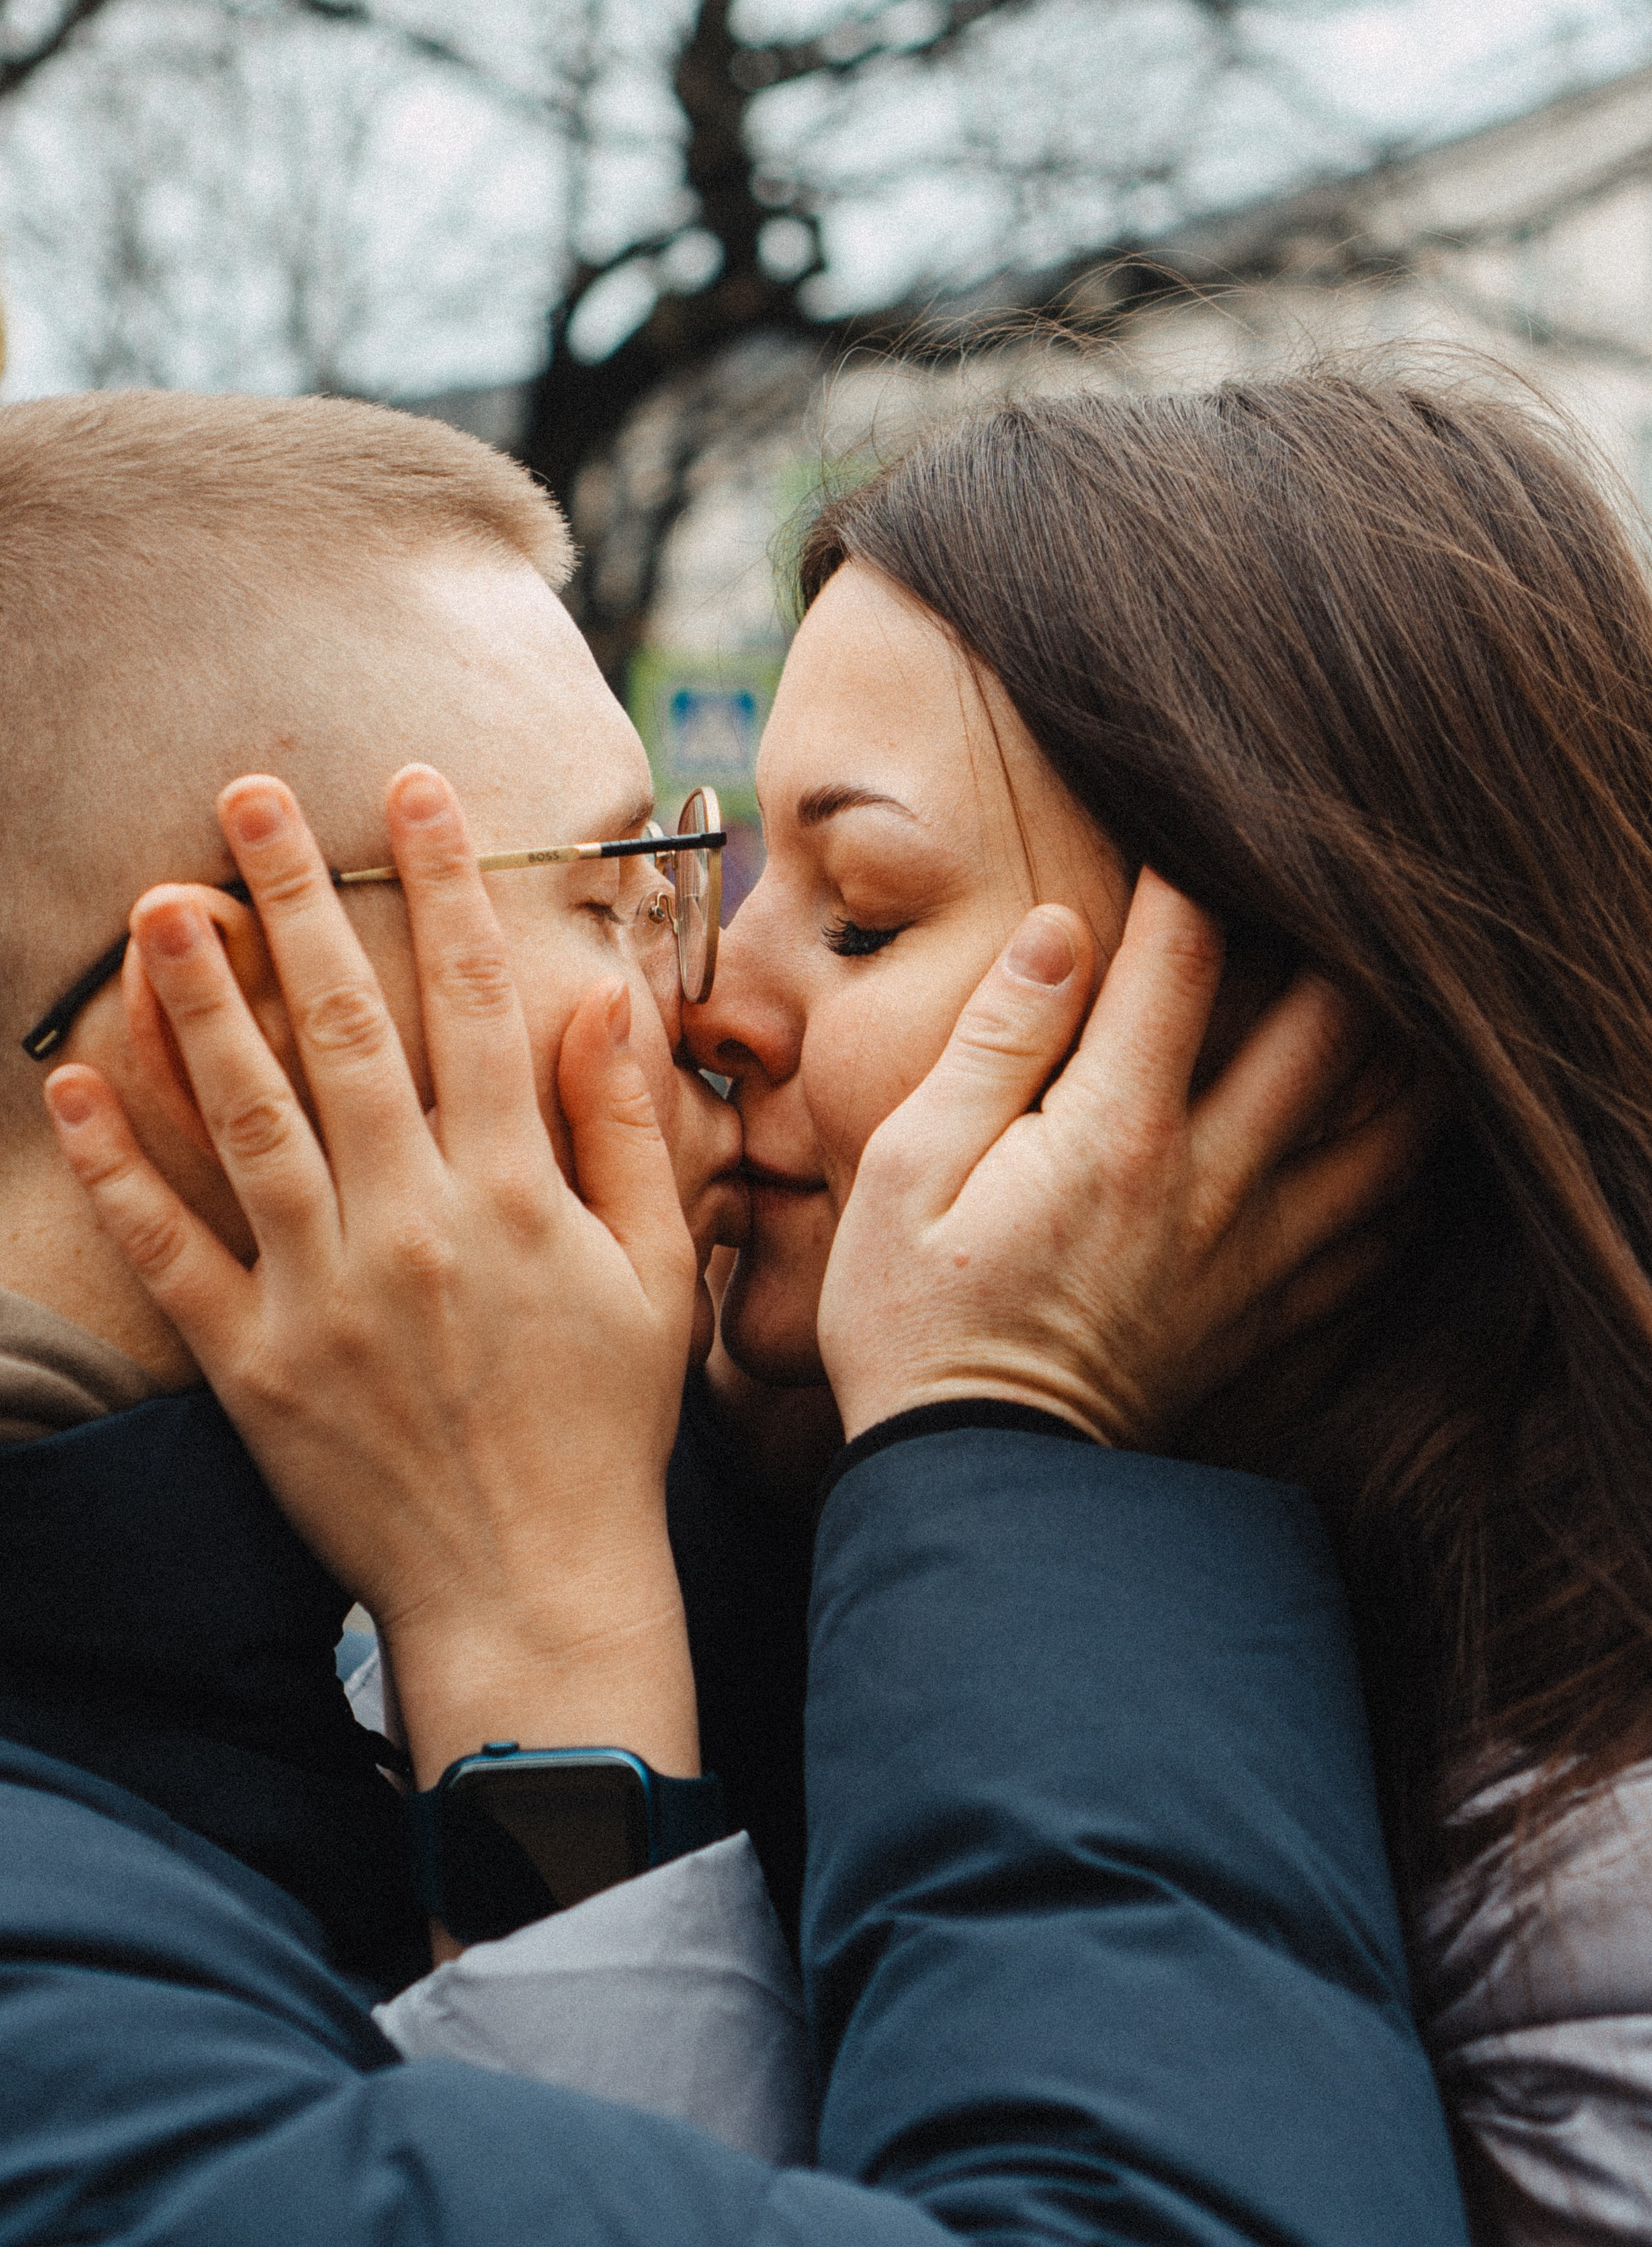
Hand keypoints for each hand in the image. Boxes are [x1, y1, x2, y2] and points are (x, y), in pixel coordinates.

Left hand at [43, 766, 700, 1786]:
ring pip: (247, 1116)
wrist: (531, 1590)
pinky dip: (117, 1168)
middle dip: (298, 897)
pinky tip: (74, 1083)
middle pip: (342, 1027)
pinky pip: (172, 1250)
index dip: (446, 884)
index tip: (415, 792)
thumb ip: (626, 1132)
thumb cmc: (605, 1429)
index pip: (474, 1002)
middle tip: (248, 794)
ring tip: (160, 901)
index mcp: (513, 1194)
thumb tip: (605, 1001)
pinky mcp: (251, 1365)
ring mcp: (320, 1293)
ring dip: (198, 1000)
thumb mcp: (653, 1274)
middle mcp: (412, 1223)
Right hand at [818, 872, 1428, 1451]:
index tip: (1181, 823)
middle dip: (1337, 942)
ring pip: (1387, 1130)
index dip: (1189, 871)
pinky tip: (1391, 1140)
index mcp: (1115, 1131)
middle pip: (1332, 1030)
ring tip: (1392, 996)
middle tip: (1325, 890)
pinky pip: (1380, 1235)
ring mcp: (1256, 1255)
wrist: (977, 1487)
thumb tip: (1064, 931)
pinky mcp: (1271, 1316)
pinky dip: (1403, 1177)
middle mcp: (1210, 1182)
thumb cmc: (915, 1320)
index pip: (1184, 957)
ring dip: (1401, 1054)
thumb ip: (995, 1042)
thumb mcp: (907, 1167)